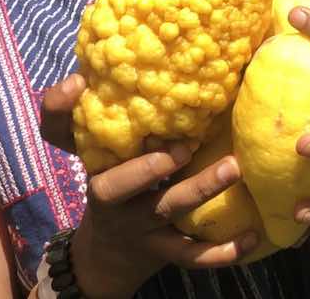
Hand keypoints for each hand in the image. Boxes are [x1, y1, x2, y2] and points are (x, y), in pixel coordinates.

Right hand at [39, 76, 260, 297]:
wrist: (109, 251)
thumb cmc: (116, 178)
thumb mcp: (106, 142)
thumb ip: (115, 99)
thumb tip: (128, 55)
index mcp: (93, 159)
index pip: (57, 131)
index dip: (58, 108)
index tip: (78, 83)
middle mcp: (108, 193)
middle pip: (113, 185)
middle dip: (148, 165)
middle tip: (185, 145)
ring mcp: (136, 225)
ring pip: (165, 209)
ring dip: (199, 189)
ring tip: (233, 168)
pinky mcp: (162, 250)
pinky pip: (191, 254)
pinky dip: (222, 251)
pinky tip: (252, 236)